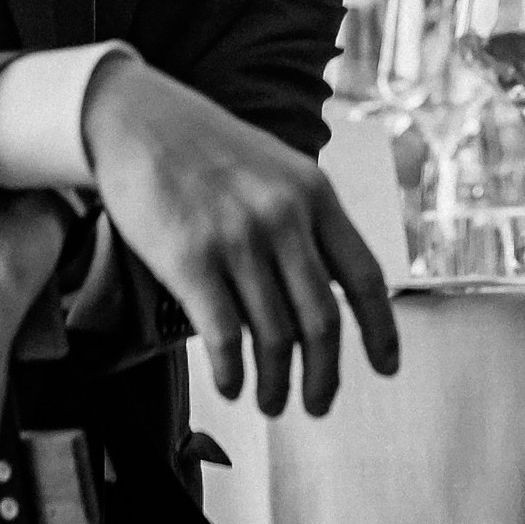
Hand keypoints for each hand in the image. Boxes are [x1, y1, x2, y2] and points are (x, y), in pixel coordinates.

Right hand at [82, 56, 399, 416]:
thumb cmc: (206, 147)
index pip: (365, 277)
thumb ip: (306, 220)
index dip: (381, 331)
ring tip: (272, 402)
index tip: (386, 367)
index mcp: (315, 195)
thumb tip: (327, 286)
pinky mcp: (190, 258)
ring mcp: (238, 239)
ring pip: (275, 336)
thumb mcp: (278, 168)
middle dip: (325, 375)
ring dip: (277, 383)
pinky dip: (232, 372)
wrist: (137, 120)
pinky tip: (232, 385)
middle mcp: (284, 218)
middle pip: (322, 321)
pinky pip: (224, 335)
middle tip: (319, 403)